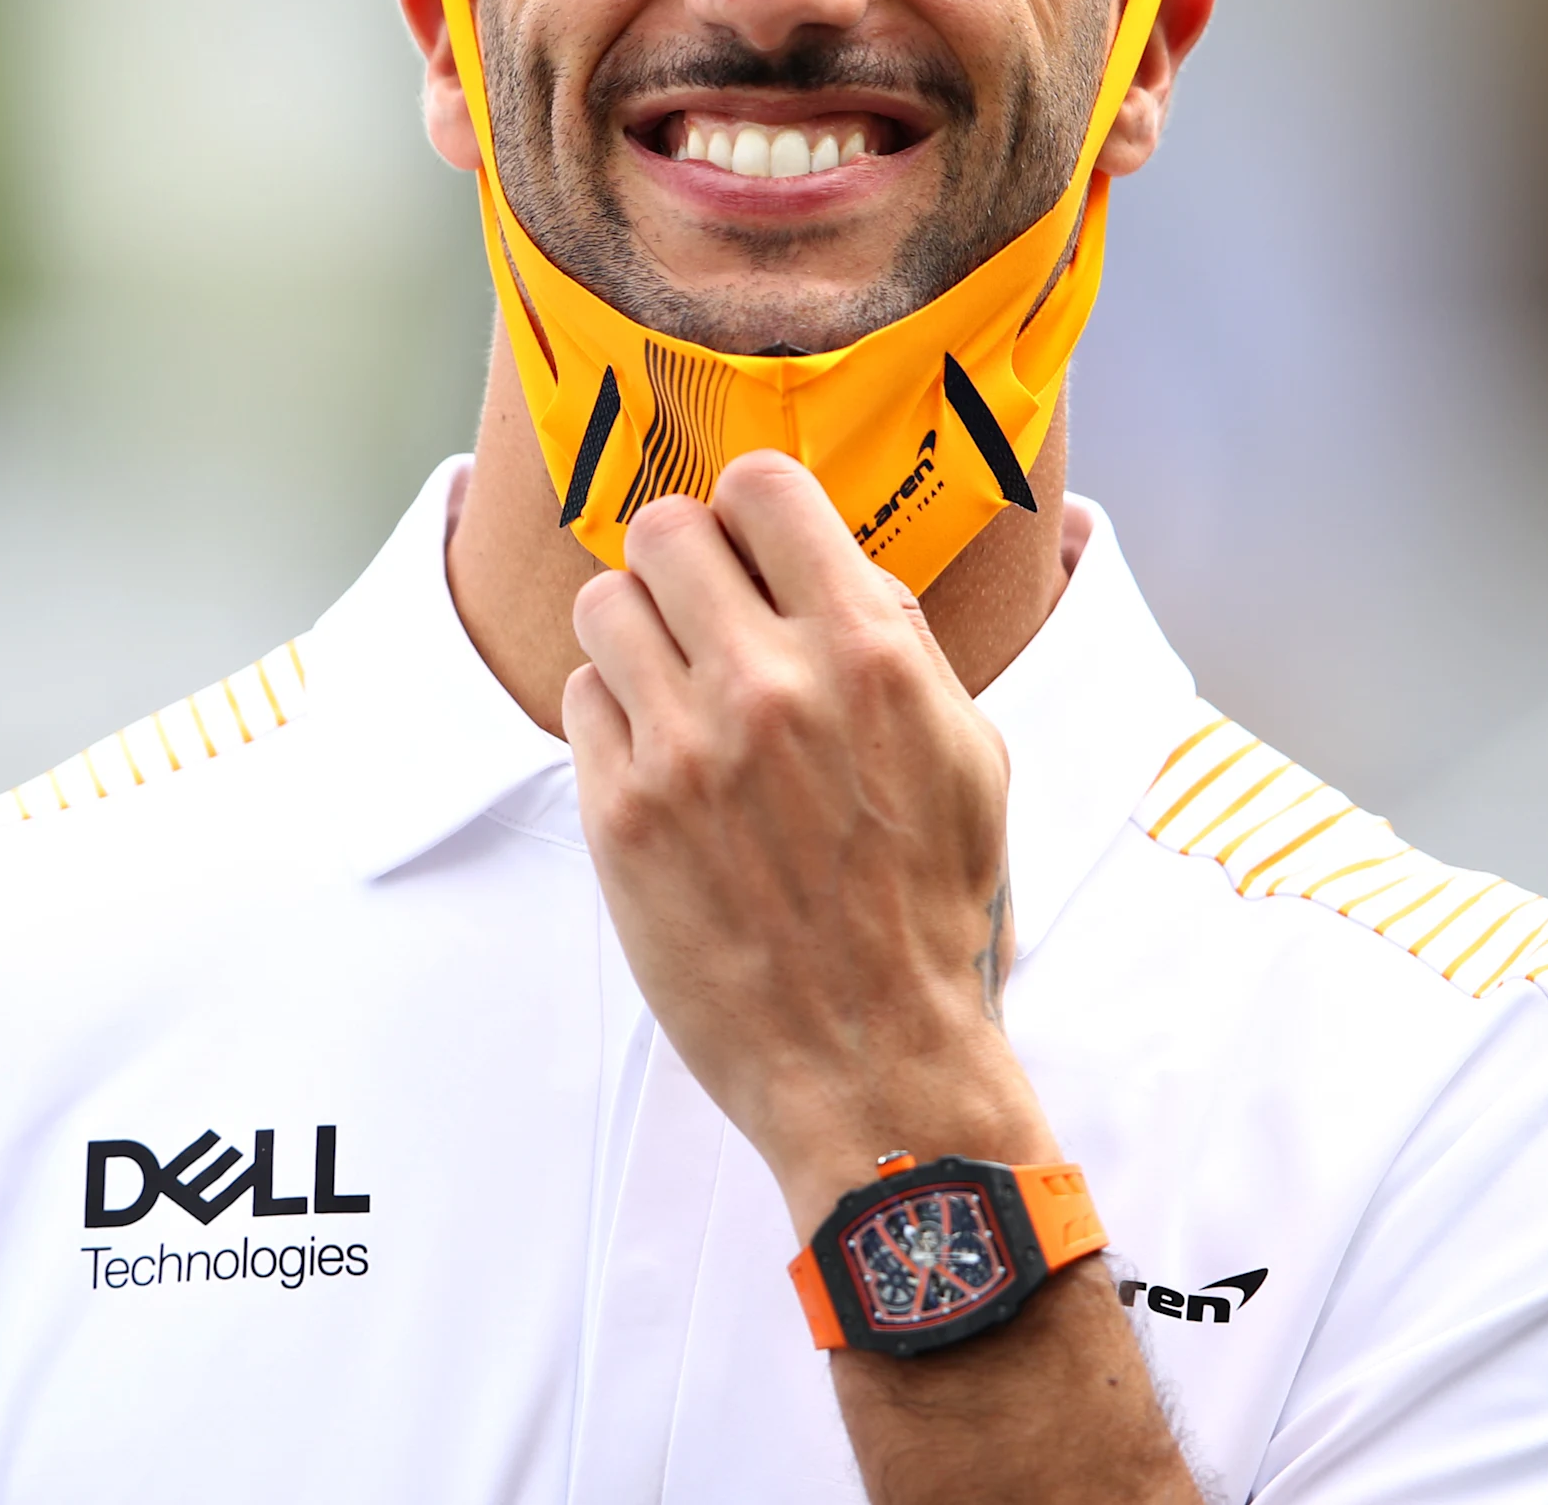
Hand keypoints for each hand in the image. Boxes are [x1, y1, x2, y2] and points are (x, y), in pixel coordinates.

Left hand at [564, 449, 1057, 1239]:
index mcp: (870, 654)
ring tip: (671, 687)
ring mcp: (685, 748)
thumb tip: (828, 558)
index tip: (752, 545)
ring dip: (634, 632)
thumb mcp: (966, 758)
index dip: (751, 510)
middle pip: (665, 529)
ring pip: (603, 603)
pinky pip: (581, 699)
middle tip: (703, 616)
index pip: (764, 486)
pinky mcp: (619, 812)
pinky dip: (614, 718)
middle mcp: (771, 684)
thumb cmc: (930, 911)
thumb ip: (898, 644)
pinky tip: (660, 764)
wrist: (874, 1062)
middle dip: (683, 564)